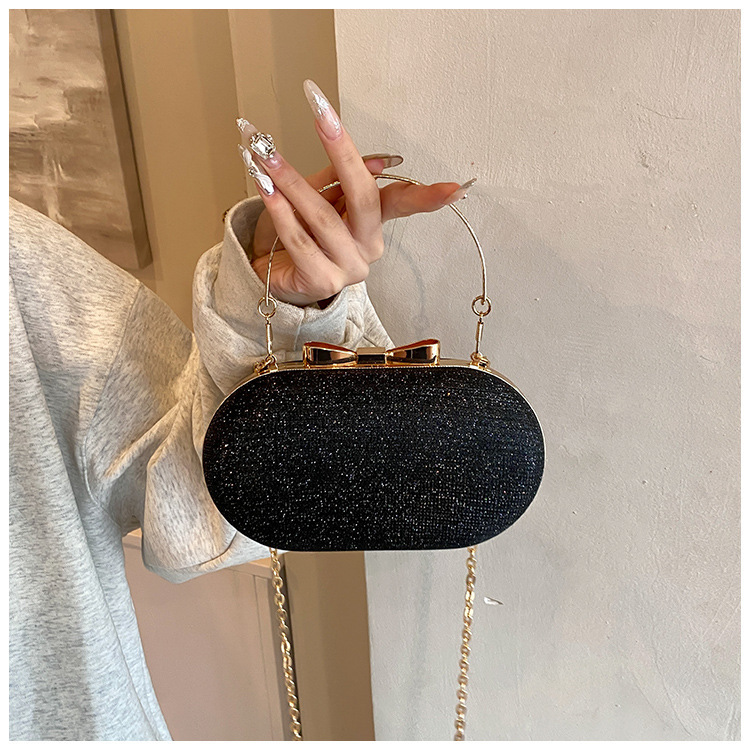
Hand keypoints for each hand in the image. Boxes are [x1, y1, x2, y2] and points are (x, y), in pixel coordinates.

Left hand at [238, 79, 474, 306]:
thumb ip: (339, 178)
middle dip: (341, 152)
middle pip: (364, 198)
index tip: (457, 189)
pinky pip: (299, 240)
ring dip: (291, 180)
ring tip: (265, 153)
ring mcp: (348, 269)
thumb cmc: (298, 231)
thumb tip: (377, 161)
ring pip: (323, 217)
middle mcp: (368, 248)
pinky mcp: (321, 282)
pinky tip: (264, 186)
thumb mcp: (321, 197)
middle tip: (322, 115)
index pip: (404, 203)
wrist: (273, 274)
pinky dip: (279, 209)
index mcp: (374, 225)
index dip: (429, 196)